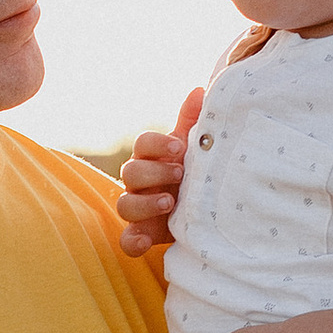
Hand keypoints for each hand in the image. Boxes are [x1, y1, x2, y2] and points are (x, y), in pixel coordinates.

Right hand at [115, 90, 203, 254]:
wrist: (208, 211)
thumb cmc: (196, 173)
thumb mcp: (196, 148)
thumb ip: (193, 121)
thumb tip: (199, 90)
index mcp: (152, 157)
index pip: (143, 144)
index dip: (157, 145)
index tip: (179, 148)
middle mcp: (139, 182)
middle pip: (130, 172)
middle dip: (154, 173)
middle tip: (180, 175)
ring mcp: (138, 209)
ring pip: (124, 205)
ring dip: (144, 204)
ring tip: (169, 204)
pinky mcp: (143, 234)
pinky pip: (126, 240)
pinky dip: (132, 241)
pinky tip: (145, 242)